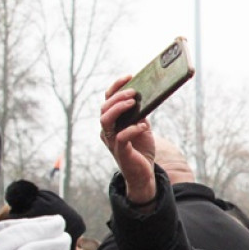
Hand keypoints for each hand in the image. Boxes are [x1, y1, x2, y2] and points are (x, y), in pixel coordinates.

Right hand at [99, 76, 156, 204]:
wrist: (145, 173)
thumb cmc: (141, 149)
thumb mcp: (142, 127)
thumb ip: (140, 114)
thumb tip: (145, 97)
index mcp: (112, 122)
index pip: (108, 100)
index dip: (116, 87)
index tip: (129, 76)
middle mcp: (108, 130)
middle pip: (104, 108)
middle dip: (118, 96)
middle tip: (134, 91)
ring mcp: (112, 141)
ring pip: (105, 119)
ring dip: (119, 108)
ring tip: (134, 102)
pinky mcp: (120, 152)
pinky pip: (121, 137)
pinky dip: (131, 129)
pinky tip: (142, 126)